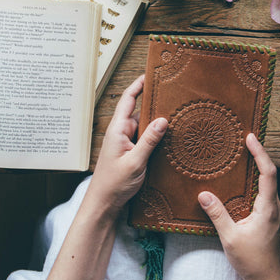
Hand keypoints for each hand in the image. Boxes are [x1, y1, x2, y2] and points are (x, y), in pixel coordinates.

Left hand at [88, 75, 167, 216]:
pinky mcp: (131, 153)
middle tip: (172, 94)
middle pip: (139, 111)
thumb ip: (148, 141)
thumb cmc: (113, 185)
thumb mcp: (135, 162)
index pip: (128, 100)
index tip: (150, 74)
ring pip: (144, 127)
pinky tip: (169, 138)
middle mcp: (121, 133)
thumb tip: (163, 120)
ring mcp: (126, 143)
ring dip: (156, 123)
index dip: (138, 85)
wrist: (104, 205)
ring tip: (176, 115)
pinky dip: (156, 137)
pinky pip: (145, 139)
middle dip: (154, 103)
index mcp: (117, 130)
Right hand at [198, 133, 279, 279]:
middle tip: (244, 140)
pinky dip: (254, 181)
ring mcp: (273, 212)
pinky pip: (263, 193)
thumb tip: (203, 194)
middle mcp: (274, 207)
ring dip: (257, 168)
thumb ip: (217, 214)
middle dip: (258, 154)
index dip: (260, 153)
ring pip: (267, 184)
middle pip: (270, 174)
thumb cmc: (252, 261)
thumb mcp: (230, 237)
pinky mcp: (268, 218)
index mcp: (268, 208)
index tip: (250, 138)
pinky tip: (241, 182)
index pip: (268, 173)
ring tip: (242, 155)